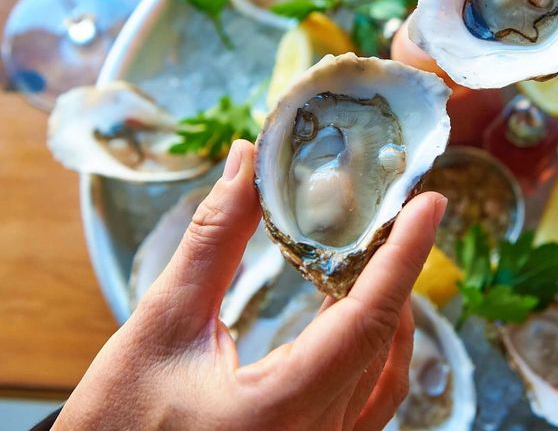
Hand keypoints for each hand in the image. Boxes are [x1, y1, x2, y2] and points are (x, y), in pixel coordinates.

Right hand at [54, 140, 446, 430]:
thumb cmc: (119, 420)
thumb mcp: (161, 324)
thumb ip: (213, 239)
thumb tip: (246, 160)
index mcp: (279, 411)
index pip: (366, 322)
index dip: (403, 256)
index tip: (430, 204)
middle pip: (383, 341)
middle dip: (396, 267)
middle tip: (397, 210)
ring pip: (385, 372)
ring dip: (389, 304)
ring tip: (379, 248)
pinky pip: (370, 397)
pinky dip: (375, 343)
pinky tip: (354, 307)